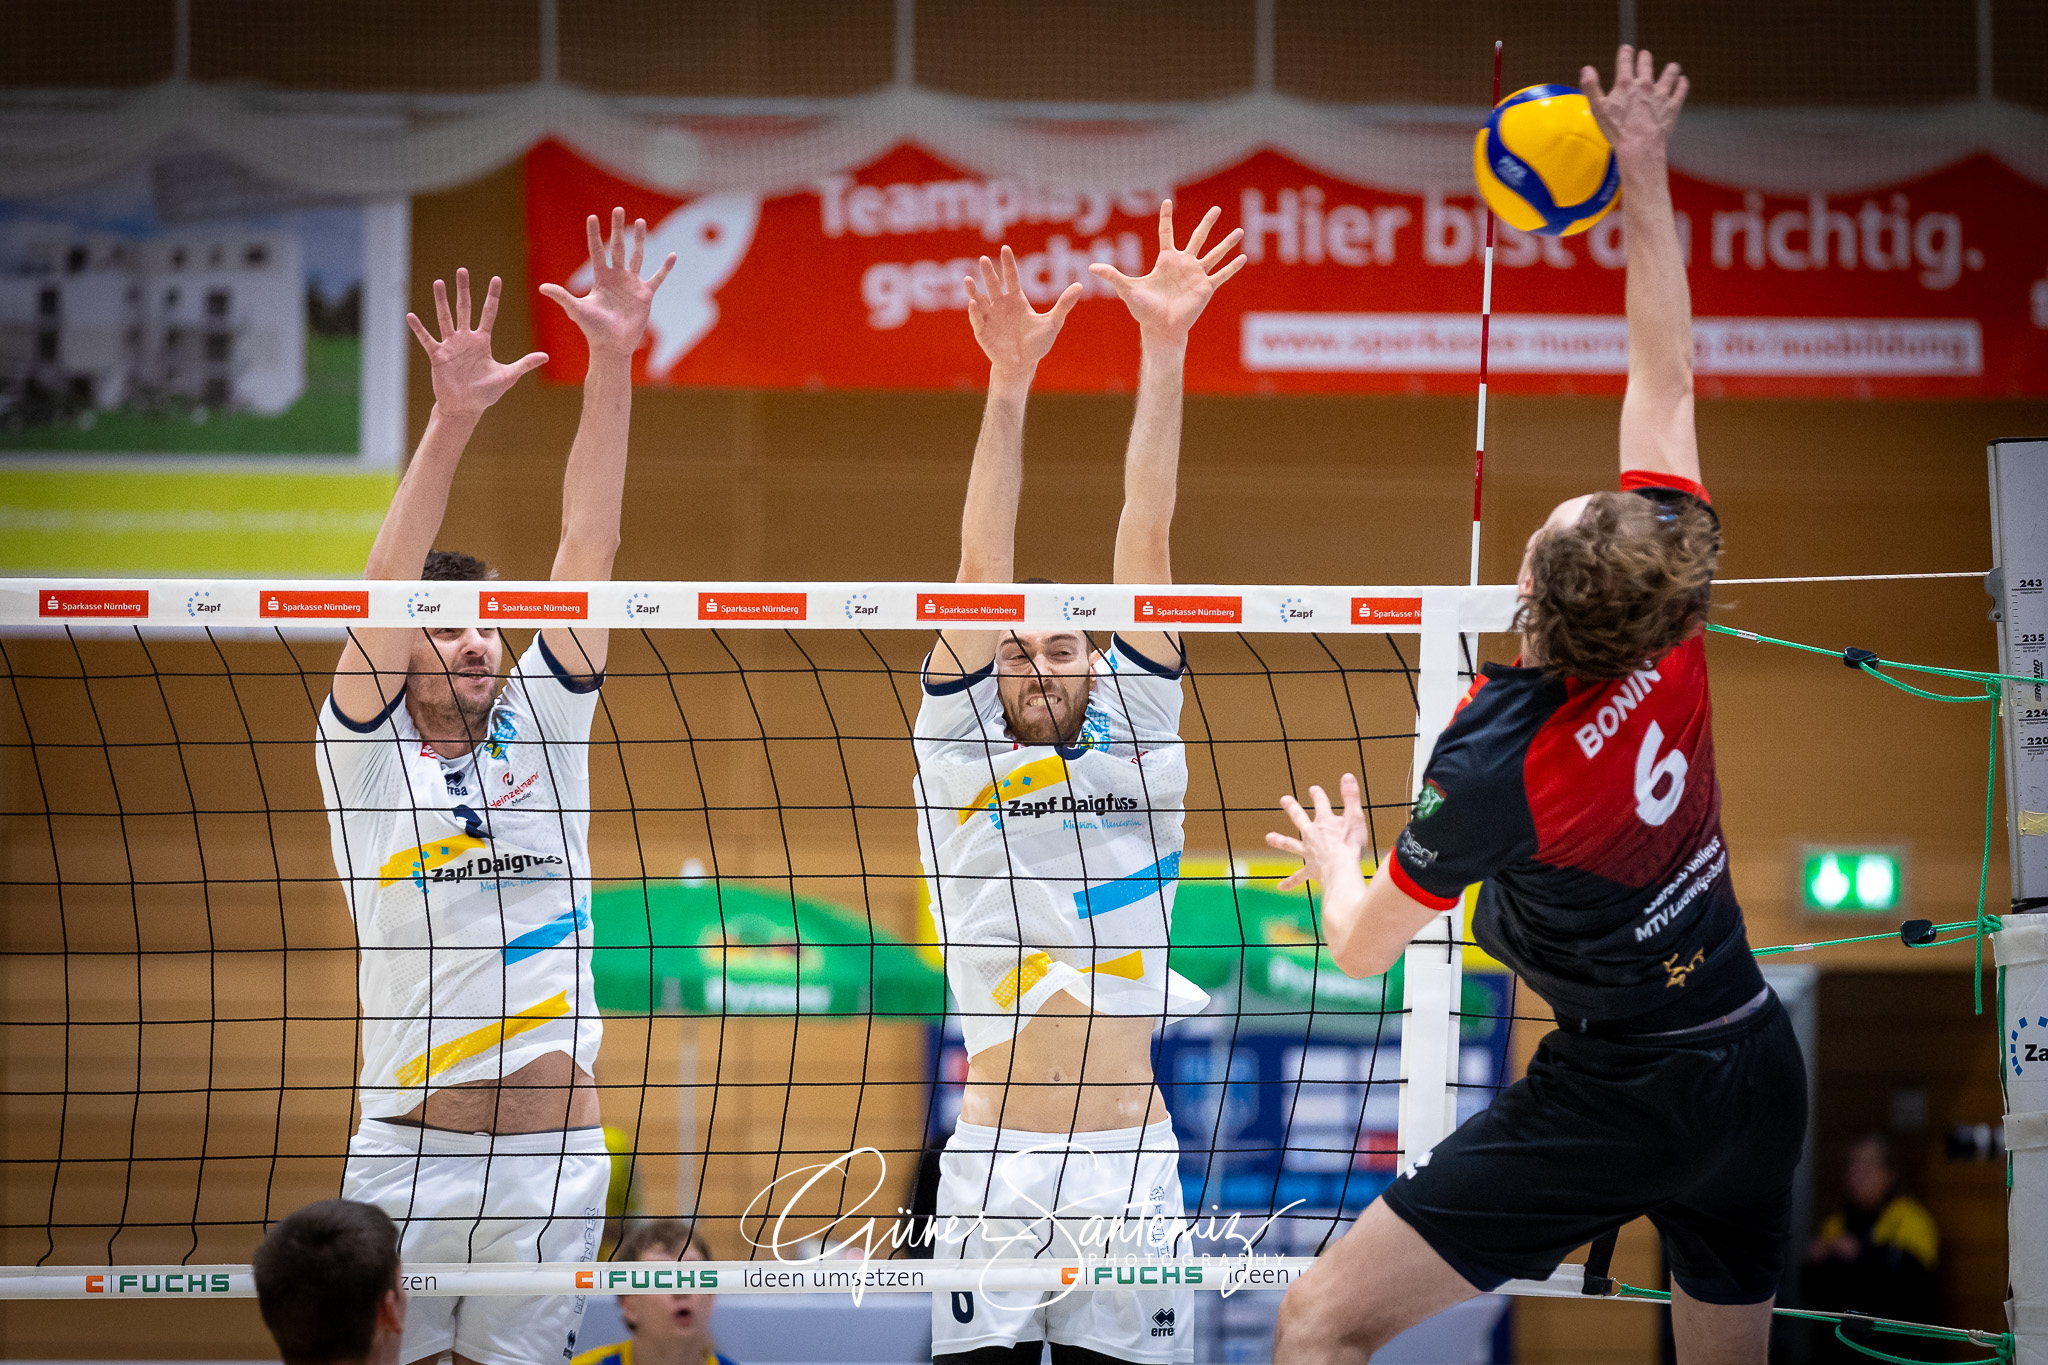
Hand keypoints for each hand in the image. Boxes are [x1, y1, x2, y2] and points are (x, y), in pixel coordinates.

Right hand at [406, 269, 546, 419]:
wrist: (465, 407)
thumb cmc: (486, 393)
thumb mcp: (507, 377)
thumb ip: (524, 364)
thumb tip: (546, 356)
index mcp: (482, 341)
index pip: (489, 313)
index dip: (492, 296)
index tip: (496, 278)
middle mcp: (466, 339)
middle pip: (465, 308)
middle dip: (464, 290)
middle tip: (462, 270)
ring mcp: (450, 345)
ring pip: (445, 318)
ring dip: (441, 301)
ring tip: (438, 282)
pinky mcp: (437, 356)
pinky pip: (427, 339)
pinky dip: (419, 328)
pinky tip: (411, 316)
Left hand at [539, 207, 676, 358]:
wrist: (612, 346)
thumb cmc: (593, 330)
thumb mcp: (577, 310)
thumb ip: (562, 296)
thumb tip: (542, 288)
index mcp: (600, 278)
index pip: (597, 251)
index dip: (594, 234)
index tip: (592, 217)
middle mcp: (616, 277)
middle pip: (617, 247)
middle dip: (617, 228)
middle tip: (618, 209)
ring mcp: (632, 284)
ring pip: (636, 256)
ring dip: (639, 240)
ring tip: (640, 222)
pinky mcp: (645, 295)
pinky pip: (657, 278)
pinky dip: (665, 268)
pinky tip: (673, 255)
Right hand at [967, 246, 1081, 380]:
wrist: (1024, 365)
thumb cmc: (1037, 344)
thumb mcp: (1052, 322)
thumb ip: (1064, 304)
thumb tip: (1080, 285)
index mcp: (1016, 299)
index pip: (1011, 277)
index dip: (1008, 263)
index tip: (1005, 248)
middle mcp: (1001, 305)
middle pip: (994, 285)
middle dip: (989, 273)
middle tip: (984, 259)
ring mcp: (990, 318)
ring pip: (980, 300)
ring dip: (974, 291)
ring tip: (968, 280)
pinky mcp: (983, 332)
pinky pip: (978, 320)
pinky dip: (975, 312)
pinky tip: (973, 304)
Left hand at [1091, 200, 1246, 347]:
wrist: (1160, 328)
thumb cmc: (1144, 310)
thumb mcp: (1127, 289)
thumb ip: (1112, 275)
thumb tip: (1089, 268)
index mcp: (1166, 261)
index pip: (1166, 233)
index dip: (1166, 218)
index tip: (1167, 201)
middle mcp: (1184, 265)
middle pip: (1197, 238)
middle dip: (1207, 223)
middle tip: (1216, 208)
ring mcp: (1196, 275)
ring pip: (1215, 254)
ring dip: (1227, 243)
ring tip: (1240, 231)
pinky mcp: (1206, 288)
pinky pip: (1222, 275)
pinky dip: (1232, 267)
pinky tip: (1243, 258)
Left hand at [1266, 773, 1368, 893]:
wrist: (1341, 869)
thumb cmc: (1351, 844)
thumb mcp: (1355, 817)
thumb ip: (1351, 797)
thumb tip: (1347, 775)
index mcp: (1324, 822)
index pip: (1321, 804)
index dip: (1317, 795)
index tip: (1313, 789)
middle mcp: (1312, 835)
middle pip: (1300, 819)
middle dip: (1292, 808)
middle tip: (1284, 800)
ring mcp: (1309, 852)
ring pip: (1291, 845)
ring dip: (1280, 841)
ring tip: (1269, 838)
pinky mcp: (1310, 870)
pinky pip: (1298, 877)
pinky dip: (1290, 882)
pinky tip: (1280, 887)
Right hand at [1580, 45, 1687, 162]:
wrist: (1639, 145)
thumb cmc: (1616, 129)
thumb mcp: (1597, 109)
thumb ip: (1591, 87)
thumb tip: (1586, 68)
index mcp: (1625, 84)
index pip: (1625, 61)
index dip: (1625, 53)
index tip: (1626, 48)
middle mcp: (1644, 84)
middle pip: (1646, 64)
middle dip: (1645, 58)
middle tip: (1645, 55)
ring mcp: (1661, 94)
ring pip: (1670, 73)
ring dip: (1670, 69)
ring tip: (1672, 67)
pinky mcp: (1672, 105)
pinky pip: (1680, 90)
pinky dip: (1682, 84)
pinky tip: (1683, 81)